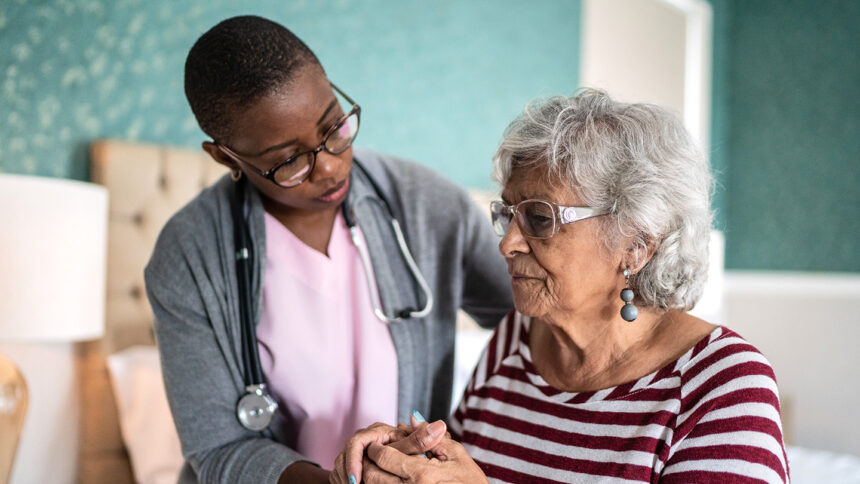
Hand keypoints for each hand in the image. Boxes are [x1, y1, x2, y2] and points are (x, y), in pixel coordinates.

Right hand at [330, 417, 445, 483]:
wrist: (400, 465)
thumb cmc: (408, 455)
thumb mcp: (413, 449)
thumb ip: (421, 440)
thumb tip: (439, 425)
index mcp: (377, 431)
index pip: (356, 442)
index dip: (354, 462)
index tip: (357, 480)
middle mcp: (363, 438)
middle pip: (346, 455)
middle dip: (348, 473)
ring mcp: (353, 450)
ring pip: (341, 466)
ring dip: (345, 479)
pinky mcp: (348, 463)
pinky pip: (340, 474)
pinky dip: (345, 482)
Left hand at [363, 435, 487, 483]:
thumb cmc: (470, 480)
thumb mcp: (455, 454)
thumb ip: (430, 436)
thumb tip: (412, 418)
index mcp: (422, 474)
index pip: (384, 457)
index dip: (376, 448)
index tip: (378, 444)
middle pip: (372, 476)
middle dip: (368, 464)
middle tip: (373, 456)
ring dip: (372, 477)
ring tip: (379, 468)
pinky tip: (389, 479)